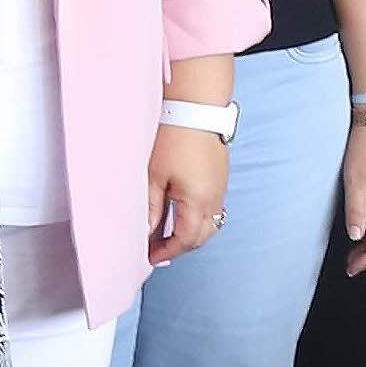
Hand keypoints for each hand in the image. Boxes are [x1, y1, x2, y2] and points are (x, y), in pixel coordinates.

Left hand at [145, 126, 231, 266]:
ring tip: (167, 231)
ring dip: (191, 232)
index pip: (186, 239)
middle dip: (181, 246)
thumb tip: (145, 232)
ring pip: (210, 222)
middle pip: (202, 235)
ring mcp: (220, 187)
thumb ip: (150, 207)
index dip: (168, 251)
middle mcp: (215, 198)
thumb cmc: (173, 139)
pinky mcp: (220, 177)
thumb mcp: (154, 176)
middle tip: (158, 249)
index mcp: (198, 202)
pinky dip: (197, 217)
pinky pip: (213, 207)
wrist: (196, 109)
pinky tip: (180, 211)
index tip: (151, 258)